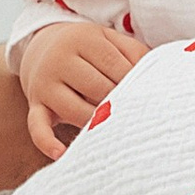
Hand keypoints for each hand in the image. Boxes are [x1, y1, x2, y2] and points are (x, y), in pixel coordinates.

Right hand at [19, 17, 146, 158]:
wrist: (44, 47)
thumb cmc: (89, 50)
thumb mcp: (110, 41)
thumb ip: (135, 54)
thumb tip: (159, 79)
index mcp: (83, 39)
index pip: (113, 65)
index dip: (133, 83)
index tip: (148, 96)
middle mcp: (60, 59)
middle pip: (96, 88)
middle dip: (117, 103)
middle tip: (135, 115)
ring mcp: (45, 84)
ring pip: (74, 109)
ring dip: (95, 123)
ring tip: (114, 130)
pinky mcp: (36, 105)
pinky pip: (37, 126)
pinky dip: (47, 142)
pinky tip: (60, 154)